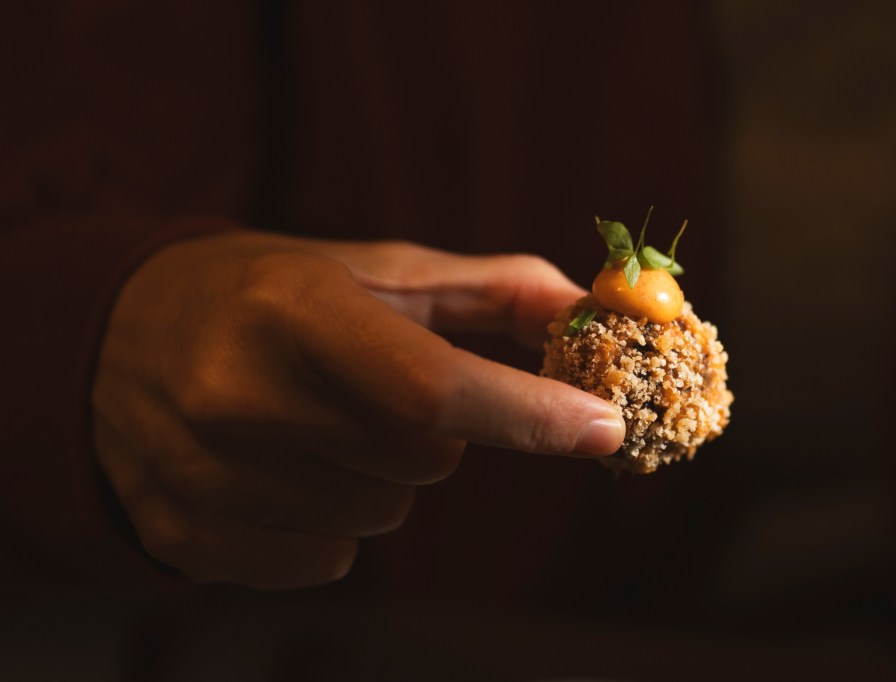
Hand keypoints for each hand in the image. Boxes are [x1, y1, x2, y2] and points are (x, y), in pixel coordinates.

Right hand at [91, 221, 624, 588]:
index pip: (431, 386)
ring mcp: (206, 479)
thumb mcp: (370, 269)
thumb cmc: (266, 296)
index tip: (604, 427)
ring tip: (320, 423)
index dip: (529, 413)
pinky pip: (331, 561)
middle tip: (379, 389)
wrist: (115, 341)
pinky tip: (286, 468)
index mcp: (289, 309)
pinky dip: (336, 522)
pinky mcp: (192, 541)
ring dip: (384, 477)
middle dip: (435, 430)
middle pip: (423, 460)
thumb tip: (590, 314)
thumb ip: (491, 290)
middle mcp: (237, 396)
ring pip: (384, 516)